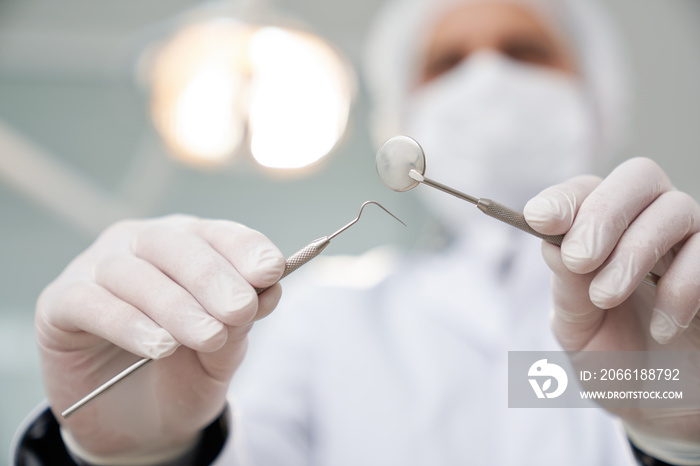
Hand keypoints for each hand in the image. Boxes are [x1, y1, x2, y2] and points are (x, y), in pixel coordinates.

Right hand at [36, 215, 284, 458]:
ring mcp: (97, 268)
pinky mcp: (60, 302)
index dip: (245, 248)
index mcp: (188, 246)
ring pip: (135, 273)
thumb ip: (239, 325)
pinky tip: (159, 346)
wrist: (134, 425)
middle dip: (213, 278)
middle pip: (176, 244)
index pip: (218, 233)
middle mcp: (141, 245)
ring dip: (176, 305)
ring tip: (206, 336)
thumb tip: (268, 290)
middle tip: (239, 310)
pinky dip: (128, 324)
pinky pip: (92, 303)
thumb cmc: (183, 375)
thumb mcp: (220, 355)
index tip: (272, 271)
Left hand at [524, 158, 699, 461]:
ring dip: (635, 251)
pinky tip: (661, 328)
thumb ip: (567, 289)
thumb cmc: (612, 359)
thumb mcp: (577, 330)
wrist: (660, 407)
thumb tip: (553, 243)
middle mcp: (648, 225)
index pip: (585, 190)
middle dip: (602, 213)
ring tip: (606, 297)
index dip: (563, 198)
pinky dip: (683, 286)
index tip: (538, 219)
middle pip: (638, 177)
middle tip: (578, 259)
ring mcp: (690, 245)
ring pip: (676, 208)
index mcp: (601, 232)